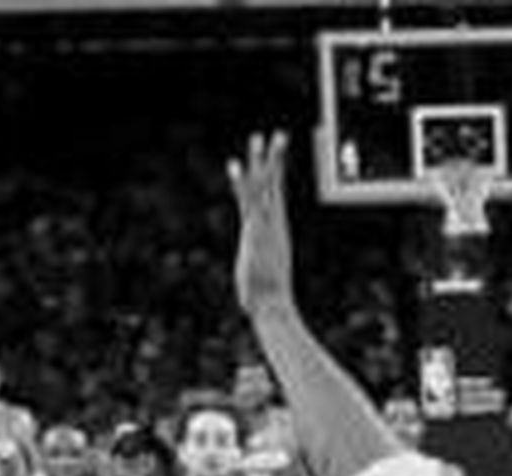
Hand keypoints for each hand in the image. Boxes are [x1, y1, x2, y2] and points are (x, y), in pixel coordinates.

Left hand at [228, 132, 295, 321]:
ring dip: (260, 160)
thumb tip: (256, 300)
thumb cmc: (267, 301)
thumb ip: (260, 282)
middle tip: (278, 134)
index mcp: (276, 232)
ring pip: (263, 186)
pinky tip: (233, 165)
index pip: (274, 197)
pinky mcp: (255, 231)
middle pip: (273, 184)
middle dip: (274, 159)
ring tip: (259, 137)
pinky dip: (240, 182)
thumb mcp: (264, 283)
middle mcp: (272, 224)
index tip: (276, 156)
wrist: (271, 305)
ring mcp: (264, 226)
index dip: (274, 175)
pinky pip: (247, 200)